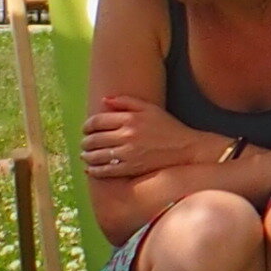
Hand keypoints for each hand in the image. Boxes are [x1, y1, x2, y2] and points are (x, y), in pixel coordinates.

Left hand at [83, 94, 200, 184]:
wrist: (186, 150)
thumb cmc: (168, 127)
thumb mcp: (150, 108)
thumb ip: (126, 102)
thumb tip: (104, 100)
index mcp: (130, 119)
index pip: (97, 121)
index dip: (87, 125)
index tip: (86, 128)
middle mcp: (127, 136)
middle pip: (94, 139)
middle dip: (85, 141)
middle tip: (84, 143)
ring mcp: (128, 153)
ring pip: (96, 155)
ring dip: (87, 156)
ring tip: (86, 155)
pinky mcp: (131, 168)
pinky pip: (105, 170)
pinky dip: (94, 170)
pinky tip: (91, 169)